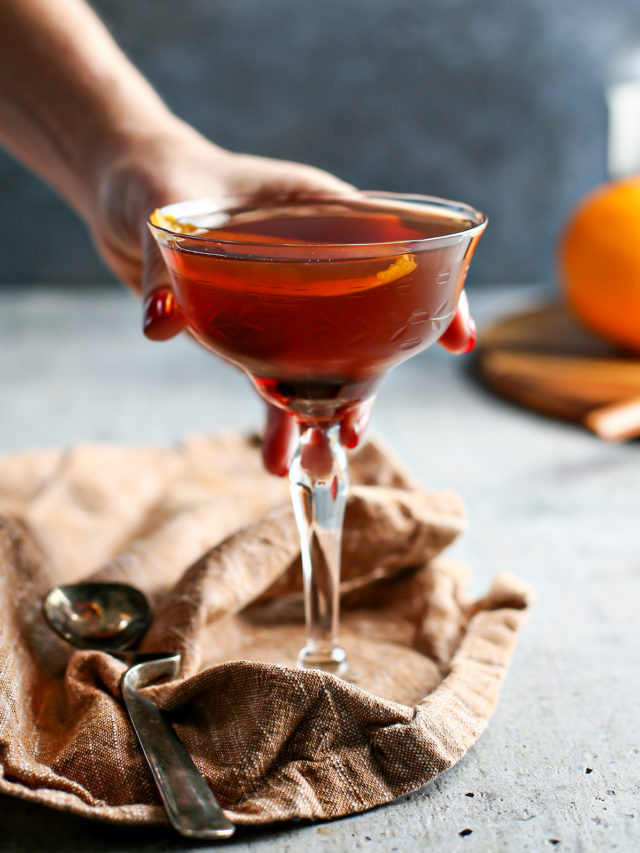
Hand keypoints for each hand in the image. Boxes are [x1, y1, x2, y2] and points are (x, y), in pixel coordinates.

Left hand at [90, 119, 475, 474]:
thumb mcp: (158, 206)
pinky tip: (277, 460)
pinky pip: (273, 380)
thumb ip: (159, 263)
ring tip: (320, 460)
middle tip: (352, 431)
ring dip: (323, 413)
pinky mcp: (251, 330)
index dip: (435, 296)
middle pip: (362, 325)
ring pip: (323, 363)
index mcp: (316, 212)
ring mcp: (285, 301)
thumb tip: (159, 323)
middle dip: (365, 382)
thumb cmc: (153, 177)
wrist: (126, 192)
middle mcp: (312, 260)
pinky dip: (276, 419)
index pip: (394, 250)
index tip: (457, 341)